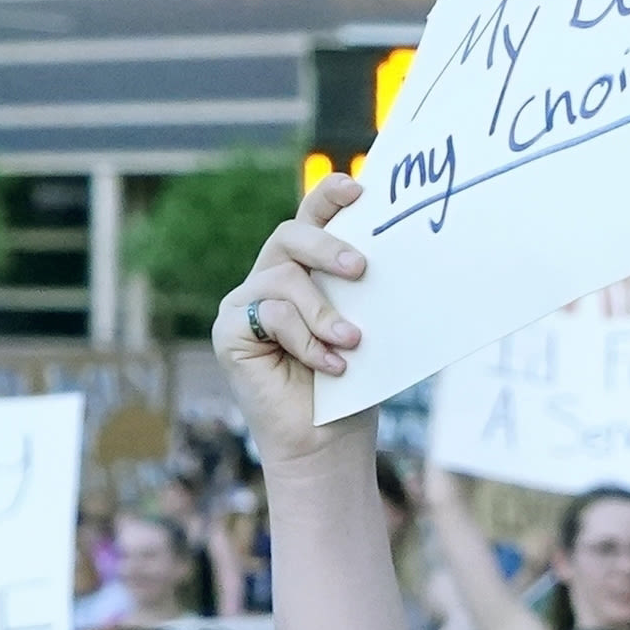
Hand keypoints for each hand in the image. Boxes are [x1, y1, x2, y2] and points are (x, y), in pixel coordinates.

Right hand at [211, 174, 373, 470]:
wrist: (328, 441)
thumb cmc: (353, 386)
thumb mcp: (367, 325)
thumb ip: (364, 289)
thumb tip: (399, 252)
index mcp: (305, 270)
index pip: (311, 218)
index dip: (328, 196)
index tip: (358, 188)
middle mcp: (270, 279)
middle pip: (290, 235)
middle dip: (327, 246)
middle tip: (361, 270)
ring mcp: (245, 304)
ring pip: (283, 278)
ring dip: (323, 311)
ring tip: (351, 343)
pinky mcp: (229, 332)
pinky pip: (269, 315)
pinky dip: (305, 339)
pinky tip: (330, 366)